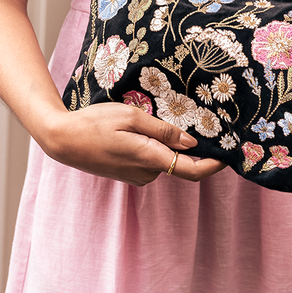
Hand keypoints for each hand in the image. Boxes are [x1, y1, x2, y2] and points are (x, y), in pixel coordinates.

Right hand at [43, 102, 226, 186]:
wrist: (63, 140)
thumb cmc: (95, 123)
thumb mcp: (131, 117)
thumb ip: (163, 131)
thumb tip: (192, 142)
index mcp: (150, 158)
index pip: (192, 170)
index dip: (214, 165)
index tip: (229, 154)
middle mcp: (146, 173)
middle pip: (179, 161)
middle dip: (188, 144)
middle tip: (193, 118)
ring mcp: (136, 176)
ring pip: (163, 159)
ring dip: (167, 143)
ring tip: (155, 117)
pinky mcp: (127, 173)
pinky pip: (150, 160)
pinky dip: (153, 147)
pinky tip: (140, 129)